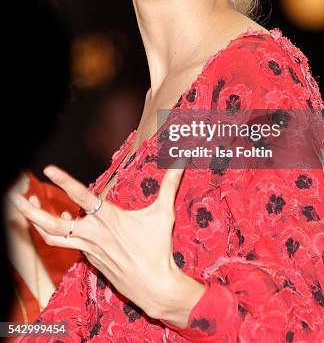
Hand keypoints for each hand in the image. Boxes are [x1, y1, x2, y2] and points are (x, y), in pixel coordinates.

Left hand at [7, 161, 199, 320]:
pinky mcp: (89, 259)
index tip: (49, 169)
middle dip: (31, 212)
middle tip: (16, 199)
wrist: (153, 286)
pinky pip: (67, 244)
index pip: (81, 196)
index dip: (64, 181)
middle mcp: (92, 234)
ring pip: (54, 236)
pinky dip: (59, 231)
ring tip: (27, 208)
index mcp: (108, 219)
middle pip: (51, 225)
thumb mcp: (163, 214)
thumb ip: (168, 185)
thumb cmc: (157, 249)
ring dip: (38, 222)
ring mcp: (88, 249)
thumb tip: (180, 163)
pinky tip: (63, 222)